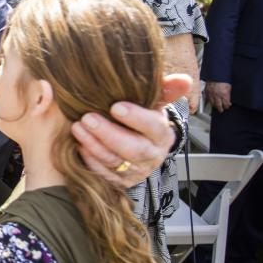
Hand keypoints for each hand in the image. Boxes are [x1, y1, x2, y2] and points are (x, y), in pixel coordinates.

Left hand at [72, 74, 191, 187]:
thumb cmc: (142, 118)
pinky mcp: (121, 182)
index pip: (153, 127)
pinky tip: (79, 146)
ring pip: (115, 163)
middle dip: (109, 134)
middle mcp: (152, 156)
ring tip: (78, 128)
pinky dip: (91, 161)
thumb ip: (166, 89)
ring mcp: (137, 171)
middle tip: (88, 118)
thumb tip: (185, 80)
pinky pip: (105, 175)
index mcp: (162, 134)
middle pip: (133, 149)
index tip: (115, 107)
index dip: (136, 118)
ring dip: (94, 145)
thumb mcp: (154, 103)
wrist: (138, 143)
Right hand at [205, 81, 231, 112]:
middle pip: (218, 106)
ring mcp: (211, 94)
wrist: (215, 73)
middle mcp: (217, 95)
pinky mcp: (206, 91)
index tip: (228, 106)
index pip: (226, 104)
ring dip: (215, 105)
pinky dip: (210, 100)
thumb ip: (228, 94)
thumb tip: (228, 98)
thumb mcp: (229, 86)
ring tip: (217, 107)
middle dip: (221, 109)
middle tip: (222, 110)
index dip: (227, 106)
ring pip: (212, 103)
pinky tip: (212, 101)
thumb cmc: (223, 78)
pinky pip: (208, 98)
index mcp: (224, 94)